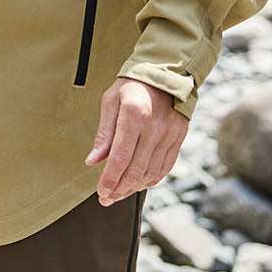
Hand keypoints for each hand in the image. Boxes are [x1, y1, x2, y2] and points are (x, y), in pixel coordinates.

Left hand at [85, 76, 188, 205]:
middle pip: (135, 170)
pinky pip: (165, 167)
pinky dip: (151, 180)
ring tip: (119, 194)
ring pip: (150, 172)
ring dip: (133, 188)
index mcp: (133, 114)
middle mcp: (154, 127)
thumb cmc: (132, 86)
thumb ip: (104, 133)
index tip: (100, 193)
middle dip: (119, 189)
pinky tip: (138, 185)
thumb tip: (92, 162)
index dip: (109, 180)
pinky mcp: (179, 137)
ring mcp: (169, 134)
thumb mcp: (110, 101)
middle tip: (106, 199)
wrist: (165, 73)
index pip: (120, 158)